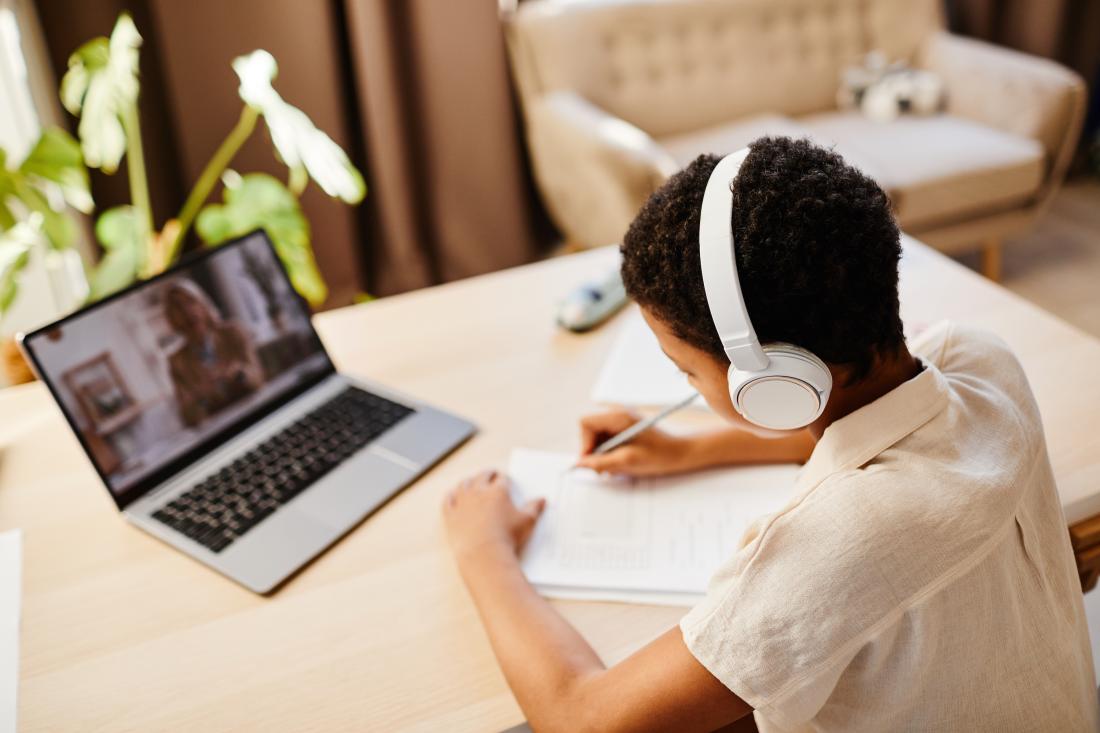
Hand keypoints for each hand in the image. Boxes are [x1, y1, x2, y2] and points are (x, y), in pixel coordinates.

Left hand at [443, 469, 545, 561]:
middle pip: (482, 477)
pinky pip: (448, 500)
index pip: (502, 479)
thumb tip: (541, 500)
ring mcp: (462, 503)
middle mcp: (478, 492)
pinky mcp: (450, 515)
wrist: (484, 555)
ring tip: (472, 481)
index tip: (506, 480)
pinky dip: (450, 495)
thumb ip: (534, 509)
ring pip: (463, 485)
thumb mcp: (527, 522)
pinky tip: (452, 494)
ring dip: (469, 481)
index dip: (505, 479)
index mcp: (498, 491)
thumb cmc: (507, 538)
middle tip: (491, 474)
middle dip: (488, 474)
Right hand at [576, 410, 691, 476]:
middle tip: (604, 469)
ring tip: (616, 466)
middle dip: (593, 451)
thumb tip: (578, 464)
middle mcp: (617, 415)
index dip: (584, 443)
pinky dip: (609, 454)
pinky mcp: (624, 429)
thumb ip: (600, 462)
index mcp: (618, 417)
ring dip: (602, 455)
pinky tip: (621, 462)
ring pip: (596, 438)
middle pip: (589, 431)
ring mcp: (620, 421)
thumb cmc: (660, 455)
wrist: (681, 453)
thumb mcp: (628, 461)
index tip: (592, 461)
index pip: (585, 423)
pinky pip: (606, 441)